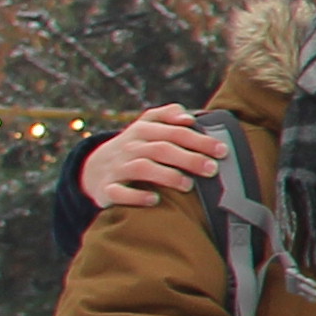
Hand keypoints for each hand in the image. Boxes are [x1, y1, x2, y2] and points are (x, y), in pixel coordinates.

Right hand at [83, 106, 225, 212]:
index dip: (199, 140)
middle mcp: (131, 147)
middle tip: (212, 169)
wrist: (93, 167)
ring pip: (142, 168)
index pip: (175, 132)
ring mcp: (118, 167)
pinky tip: (154, 200)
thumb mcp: (147, 126)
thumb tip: (189, 116)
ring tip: (188, 185)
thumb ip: (168, 116)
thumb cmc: (135, 146)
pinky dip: (136, 196)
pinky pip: (119, 192)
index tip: (222, 150)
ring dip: (167, 176)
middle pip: (162, 149)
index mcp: (144, 130)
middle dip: (189, 158)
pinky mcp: (107, 188)